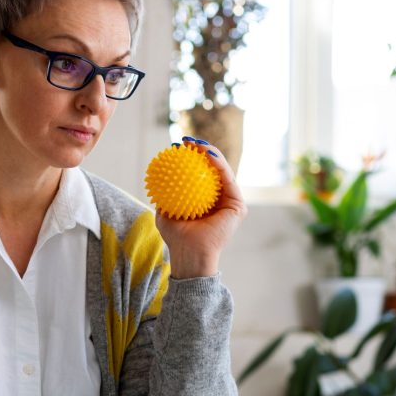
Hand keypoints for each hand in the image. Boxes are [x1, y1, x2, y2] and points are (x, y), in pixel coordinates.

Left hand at [155, 139, 246, 278]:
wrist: (190, 253)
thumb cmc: (176, 237)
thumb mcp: (164, 213)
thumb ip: (163, 197)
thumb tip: (157, 178)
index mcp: (204, 201)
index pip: (198, 174)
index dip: (190, 158)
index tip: (176, 147)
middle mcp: (219, 200)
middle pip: (212, 169)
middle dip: (201, 150)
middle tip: (186, 141)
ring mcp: (230, 202)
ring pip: (222, 170)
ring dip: (210, 152)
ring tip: (196, 143)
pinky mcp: (238, 205)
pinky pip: (227, 179)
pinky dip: (218, 163)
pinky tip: (206, 153)